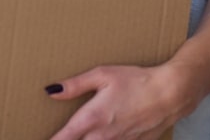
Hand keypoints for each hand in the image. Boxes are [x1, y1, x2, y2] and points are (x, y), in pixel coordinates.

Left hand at [45, 62, 191, 139]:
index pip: (63, 138)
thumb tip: (51, 91)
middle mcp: (102, 137)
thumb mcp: (102, 75)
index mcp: (91, 119)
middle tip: (62, 135)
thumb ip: (75, 85)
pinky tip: (105, 134)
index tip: (40, 137)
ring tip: (81, 133)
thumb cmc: (136, 81)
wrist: (170, 95)